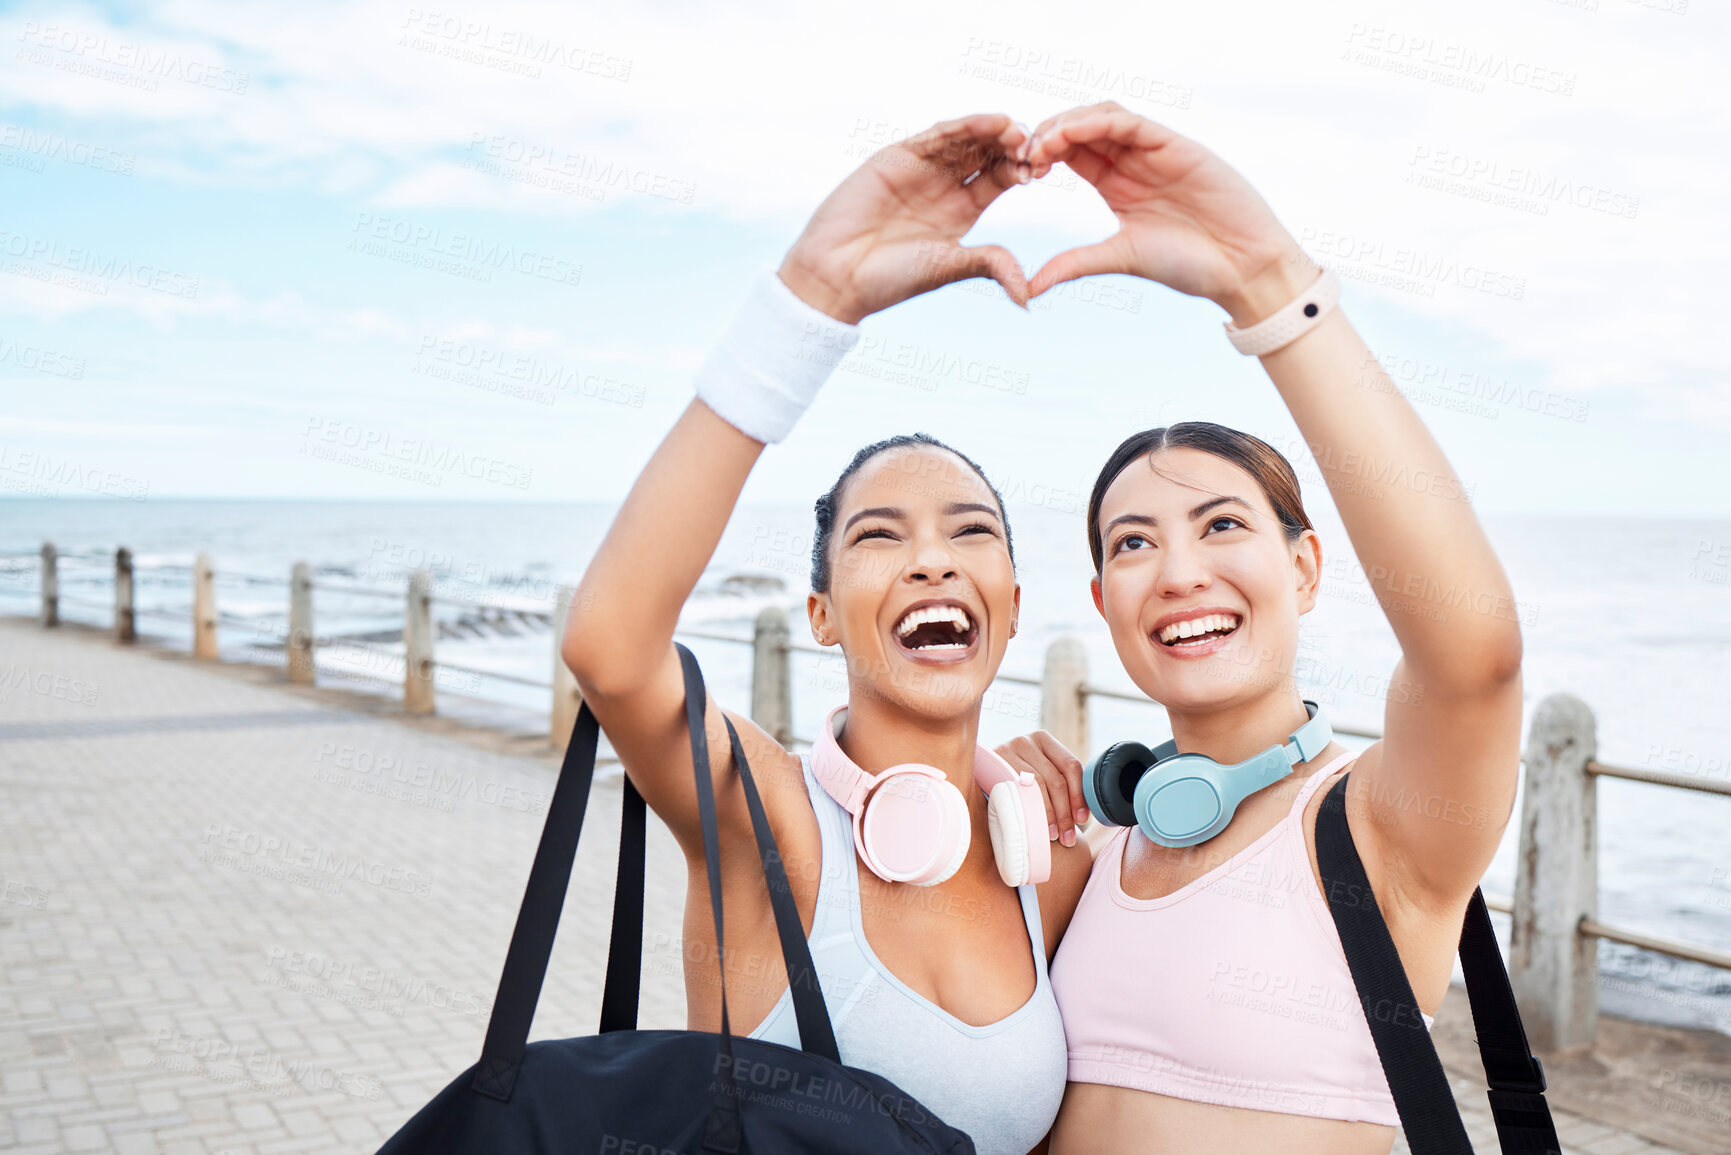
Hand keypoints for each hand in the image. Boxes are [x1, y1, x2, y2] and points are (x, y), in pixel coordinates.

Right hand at [778, 114, 1035, 323]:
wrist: (838, 275)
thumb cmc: (891, 279)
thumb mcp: (948, 266)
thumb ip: (989, 264)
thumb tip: (1028, 296)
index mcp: (963, 211)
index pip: (1000, 177)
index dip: (1021, 169)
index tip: (1040, 170)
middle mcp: (945, 186)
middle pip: (986, 152)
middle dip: (1011, 145)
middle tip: (1035, 142)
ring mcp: (921, 169)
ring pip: (964, 139)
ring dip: (991, 130)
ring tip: (1016, 128)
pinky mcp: (897, 157)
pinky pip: (935, 136)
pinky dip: (962, 127)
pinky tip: (988, 122)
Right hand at [995, 730, 1089, 847]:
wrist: (977, 774)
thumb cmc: (1015, 780)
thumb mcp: (1037, 771)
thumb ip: (1057, 782)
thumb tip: (1083, 814)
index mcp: (1044, 739)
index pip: (1071, 766)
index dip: (1079, 795)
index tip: (1082, 820)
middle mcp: (1026, 740)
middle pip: (1056, 779)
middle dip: (1065, 812)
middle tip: (1068, 837)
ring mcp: (1008, 750)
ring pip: (1039, 785)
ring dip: (1050, 815)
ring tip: (1054, 836)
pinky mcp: (993, 766)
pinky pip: (1018, 790)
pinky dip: (1031, 810)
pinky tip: (1036, 826)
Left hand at [1025, 102, 1313, 325]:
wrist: (1241, 268)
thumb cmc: (1187, 265)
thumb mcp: (1118, 258)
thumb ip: (1074, 263)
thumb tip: (1027, 288)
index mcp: (1115, 185)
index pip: (1069, 154)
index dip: (1040, 155)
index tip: (1018, 172)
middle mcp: (1131, 162)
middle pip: (1080, 128)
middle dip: (1047, 134)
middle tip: (1023, 155)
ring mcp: (1153, 150)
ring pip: (1102, 116)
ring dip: (1068, 123)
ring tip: (1043, 144)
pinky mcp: (1175, 145)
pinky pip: (1132, 122)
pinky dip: (1100, 121)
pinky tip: (1074, 134)